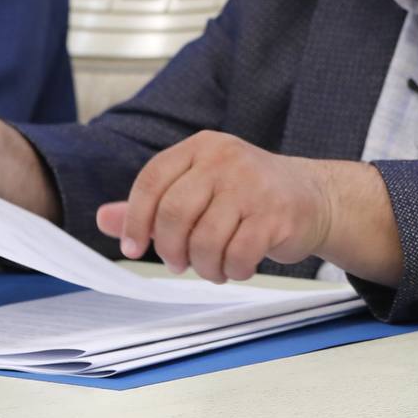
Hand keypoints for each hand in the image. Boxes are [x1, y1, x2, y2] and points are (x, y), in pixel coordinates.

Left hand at [98, 133, 395, 283]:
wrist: (314, 197)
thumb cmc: (249, 195)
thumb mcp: (199, 190)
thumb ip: (153, 205)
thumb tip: (103, 218)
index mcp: (201, 147)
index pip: (152, 181)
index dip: (136, 219)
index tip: (134, 248)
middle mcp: (226, 159)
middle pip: (174, 213)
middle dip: (171, 249)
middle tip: (178, 264)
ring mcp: (253, 185)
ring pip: (205, 240)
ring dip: (204, 266)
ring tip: (214, 267)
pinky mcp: (276, 214)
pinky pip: (238, 255)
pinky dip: (233, 270)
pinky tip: (238, 266)